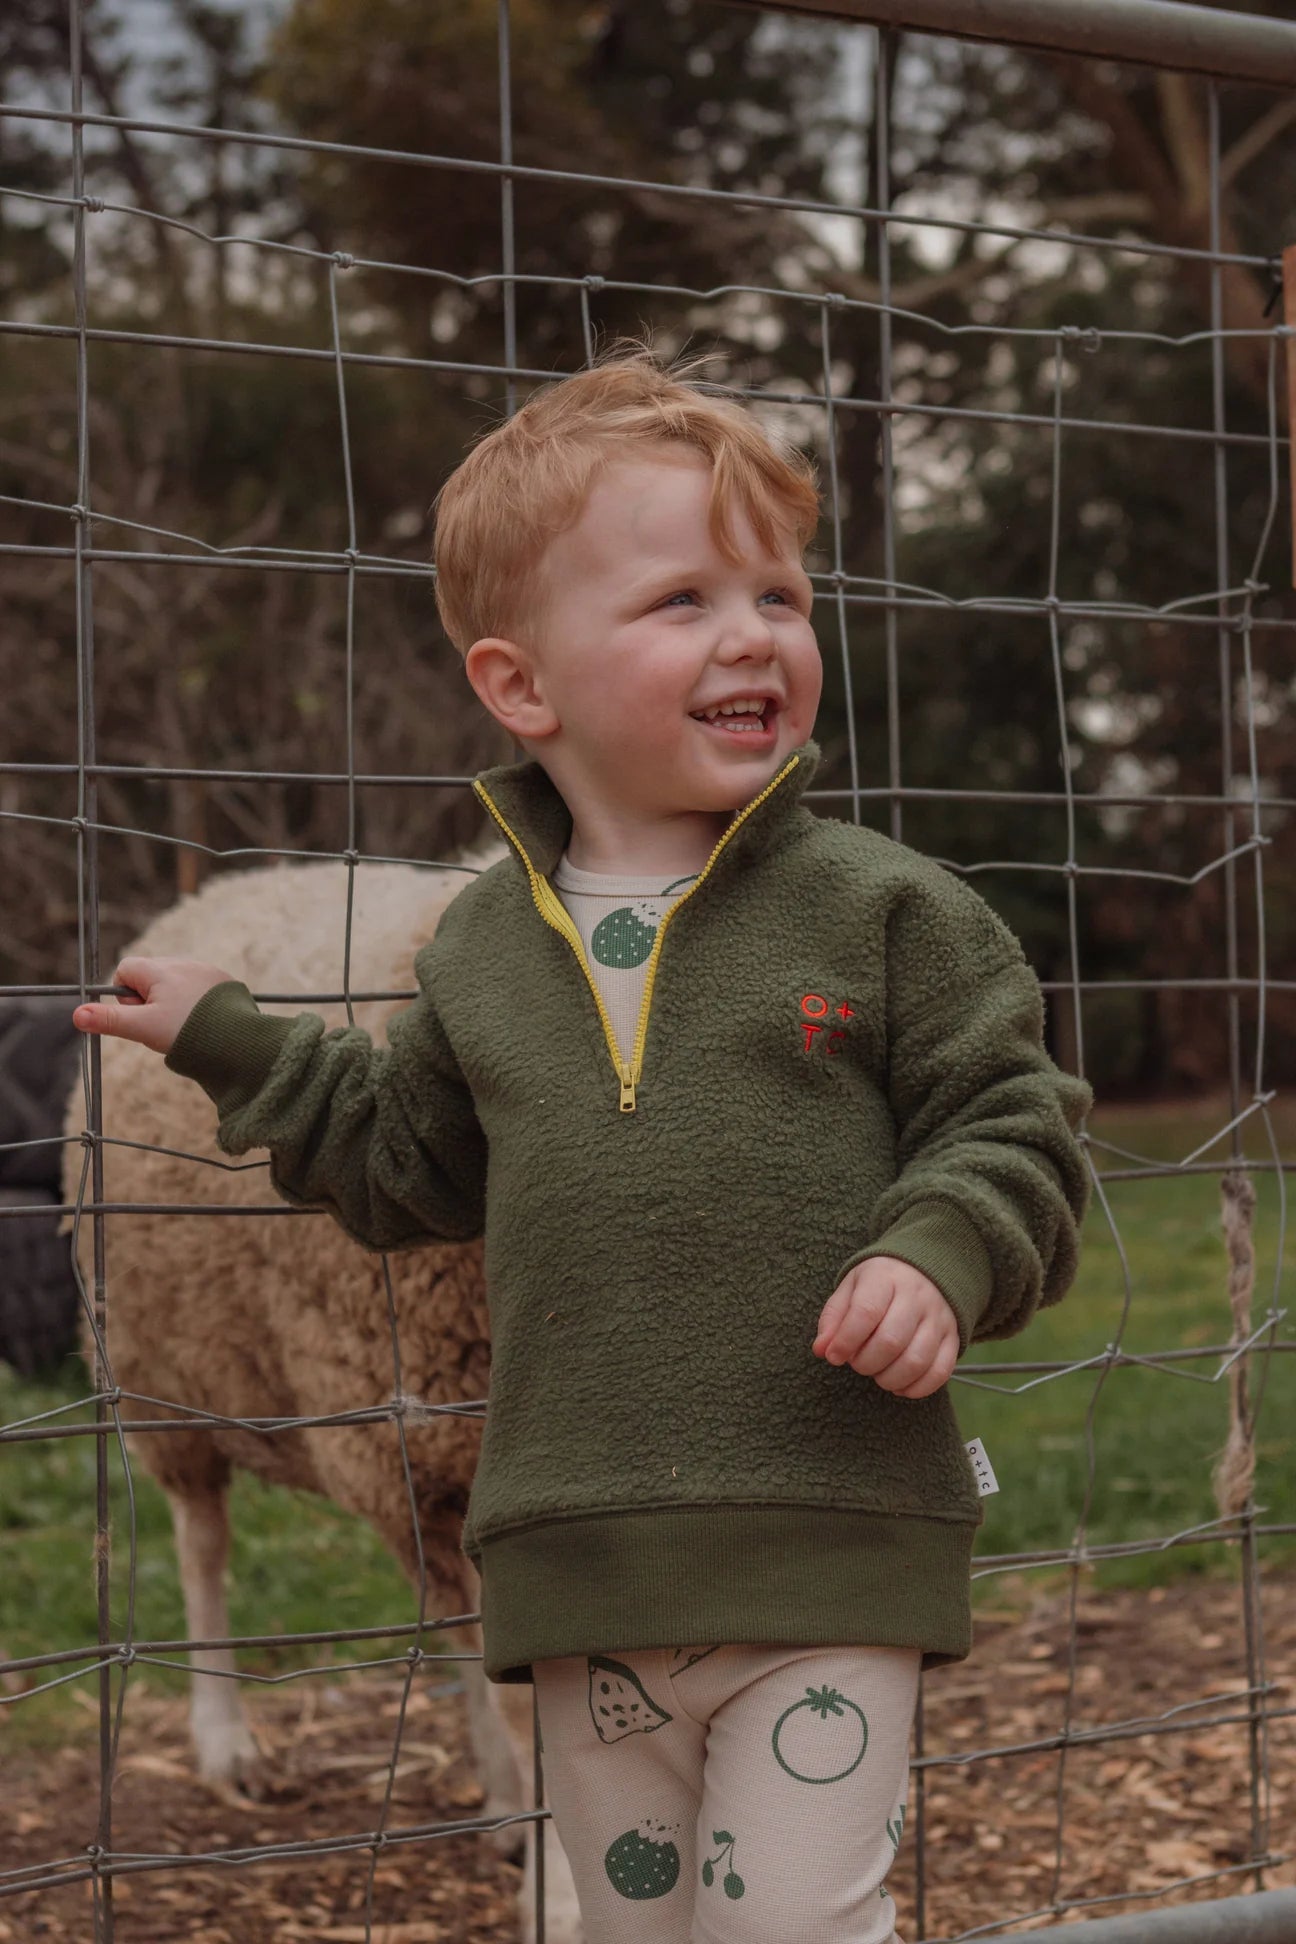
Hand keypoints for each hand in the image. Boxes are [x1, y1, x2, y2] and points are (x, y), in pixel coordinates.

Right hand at [72, 956, 234, 1057]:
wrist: (239, 1041)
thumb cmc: (188, 1032)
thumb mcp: (143, 1028)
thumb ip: (110, 1020)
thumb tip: (77, 1014)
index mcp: (161, 969)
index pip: (125, 969)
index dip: (124, 994)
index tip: (138, 1015)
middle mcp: (183, 963)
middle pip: (149, 977)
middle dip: (148, 1000)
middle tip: (161, 1025)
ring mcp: (206, 971)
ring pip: (174, 984)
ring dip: (171, 1002)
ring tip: (184, 1026)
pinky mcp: (224, 983)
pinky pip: (198, 990)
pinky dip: (194, 1004)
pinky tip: (204, 1023)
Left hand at [812, 1257, 959, 1397]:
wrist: (925, 1270)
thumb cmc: (879, 1285)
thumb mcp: (851, 1289)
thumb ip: (833, 1319)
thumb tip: (821, 1350)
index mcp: (885, 1278)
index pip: (866, 1312)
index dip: (846, 1341)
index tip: (834, 1356)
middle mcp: (917, 1296)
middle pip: (891, 1340)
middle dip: (866, 1363)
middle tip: (857, 1363)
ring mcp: (939, 1318)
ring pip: (916, 1360)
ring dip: (889, 1378)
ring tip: (876, 1373)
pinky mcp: (953, 1338)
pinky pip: (940, 1372)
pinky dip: (916, 1388)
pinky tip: (899, 1386)